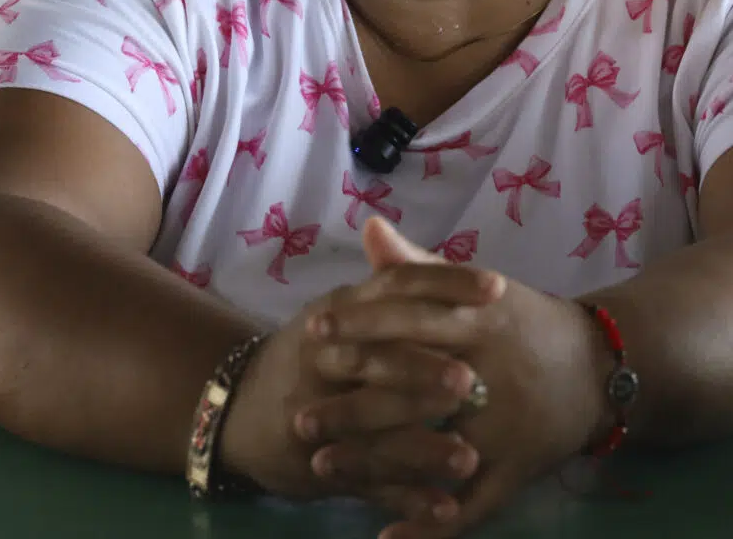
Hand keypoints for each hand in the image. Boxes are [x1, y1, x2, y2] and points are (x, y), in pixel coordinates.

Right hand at [218, 253, 506, 520]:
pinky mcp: (320, 465)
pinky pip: (367, 481)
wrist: (235, 409)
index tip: (497, 287)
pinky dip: (406, 498)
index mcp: (340, 311)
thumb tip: (385, 225)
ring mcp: (318, 414)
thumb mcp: (339, 311)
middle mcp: (323, 358)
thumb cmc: (311, 354)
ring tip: (470, 458)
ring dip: (420, 446)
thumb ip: (372, 280)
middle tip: (472, 381)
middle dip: (420, 371)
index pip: (392, 288)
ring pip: (371, 430)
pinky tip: (447, 506)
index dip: (443, 285)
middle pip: (373, 360)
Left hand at [297, 217, 609, 538]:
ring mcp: (508, 427)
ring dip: (375, 463)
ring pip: (433, 450)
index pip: (413, 319)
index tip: (313, 337)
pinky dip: (431, 526)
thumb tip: (368, 229)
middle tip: (298, 415)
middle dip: (352, 406)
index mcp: (483, 320)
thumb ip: (420, 267)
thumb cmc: (524, 324)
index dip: (361, 326)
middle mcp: (495, 373)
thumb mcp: (478, 289)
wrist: (604, 367)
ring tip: (320, 465)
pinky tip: (386, 536)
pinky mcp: (519, 469)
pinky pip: (474, 504)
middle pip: (414, 390)